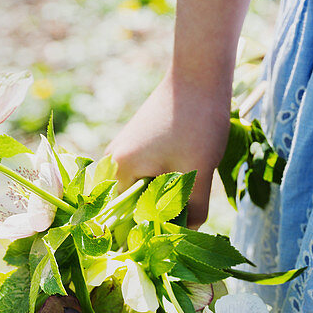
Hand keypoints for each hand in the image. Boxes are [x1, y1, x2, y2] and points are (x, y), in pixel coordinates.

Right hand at [106, 69, 231, 228]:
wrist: (200, 72)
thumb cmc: (198, 121)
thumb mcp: (198, 173)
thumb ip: (192, 211)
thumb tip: (187, 238)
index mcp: (119, 171)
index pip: (125, 222)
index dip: (149, 235)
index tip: (175, 241)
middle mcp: (112, 162)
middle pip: (132, 210)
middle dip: (158, 219)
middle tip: (189, 220)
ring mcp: (122, 153)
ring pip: (142, 195)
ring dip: (164, 202)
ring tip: (189, 196)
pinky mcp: (135, 147)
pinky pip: (146, 179)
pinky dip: (165, 186)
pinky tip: (186, 180)